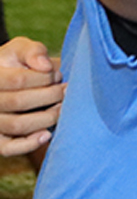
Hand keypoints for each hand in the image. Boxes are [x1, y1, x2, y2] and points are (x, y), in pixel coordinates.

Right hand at [0, 37, 63, 156]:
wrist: (7, 79)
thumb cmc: (16, 63)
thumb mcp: (21, 49)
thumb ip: (32, 51)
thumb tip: (45, 65)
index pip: (18, 80)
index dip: (43, 77)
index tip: (57, 74)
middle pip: (19, 102)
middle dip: (50, 96)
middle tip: (66, 91)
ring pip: (17, 125)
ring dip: (46, 117)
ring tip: (62, 108)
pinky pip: (8, 148)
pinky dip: (28, 144)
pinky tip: (47, 134)